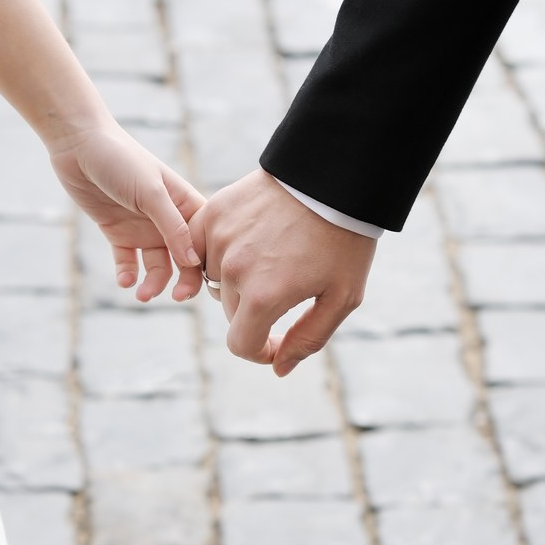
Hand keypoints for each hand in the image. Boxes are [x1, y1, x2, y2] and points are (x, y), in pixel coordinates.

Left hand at [48, 121, 205, 301]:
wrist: (78, 145)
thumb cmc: (121, 159)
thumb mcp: (151, 192)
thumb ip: (173, 227)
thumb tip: (194, 261)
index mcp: (185, 203)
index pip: (205, 240)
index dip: (207, 263)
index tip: (203, 284)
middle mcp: (168, 219)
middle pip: (185, 259)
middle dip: (183, 280)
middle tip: (176, 298)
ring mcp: (143, 227)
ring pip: (158, 265)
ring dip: (154, 282)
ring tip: (142, 294)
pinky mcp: (118, 233)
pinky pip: (128, 262)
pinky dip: (128, 274)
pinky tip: (124, 281)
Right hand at [189, 169, 375, 375]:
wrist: (334, 177)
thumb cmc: (344, 239)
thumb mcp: (342, 297)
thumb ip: (309, 339)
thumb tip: (278, 368)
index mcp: (265, 295)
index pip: (240, 343)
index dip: (260, 351)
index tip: (276, 342)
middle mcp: (233, 269)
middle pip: (231, 312)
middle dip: (255, 312)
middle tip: (286, 288)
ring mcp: (219, 238)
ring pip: (215, 281)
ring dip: (235, 281)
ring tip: (271, 259)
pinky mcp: (214, 213)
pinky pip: (200, 248)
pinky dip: (214, 254)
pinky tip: (240, 247)